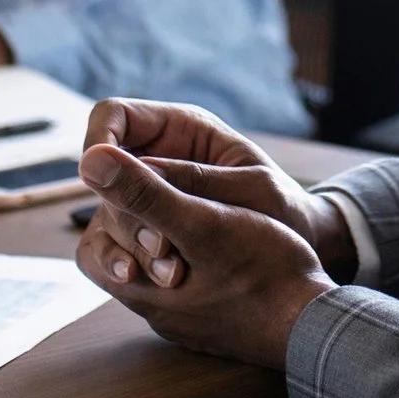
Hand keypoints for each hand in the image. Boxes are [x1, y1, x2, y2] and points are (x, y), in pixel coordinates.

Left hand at [74, 143, 336, 369]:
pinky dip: (200, 263)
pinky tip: (228, 247)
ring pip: (160, 276)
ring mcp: (190, 322)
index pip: (94, 250)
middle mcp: (159, 313)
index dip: (110, 213)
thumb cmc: (262, 271)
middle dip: (142, 225)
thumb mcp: (201, 220)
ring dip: (174, 242)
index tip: (140, 184)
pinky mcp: (218, 323)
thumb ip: (144, 193)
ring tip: (205, 216)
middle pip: (126, 262)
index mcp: (144, 291)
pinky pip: (193, 290)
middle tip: (174, 197)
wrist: (314, 325)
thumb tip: (88, 161)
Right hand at [84, 99, 352, 280]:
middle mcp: (157, 162)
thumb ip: (184, 178)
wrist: (300, 262)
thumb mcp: (243, 190)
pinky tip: (141, 281)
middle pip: (104, 172)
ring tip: (170, 272)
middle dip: (121, 207)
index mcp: (180, 131)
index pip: (113, 117)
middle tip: (161, 243)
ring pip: (105, 212)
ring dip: (123, 242)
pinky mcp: (145, 237)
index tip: (98, 172)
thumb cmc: (284, 212)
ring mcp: (148, 201)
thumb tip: (116, 162)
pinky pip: (112, 244)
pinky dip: (119, 262)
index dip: (97, 138)